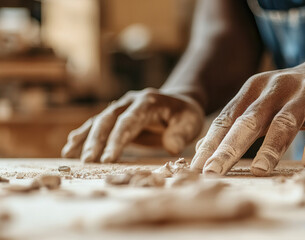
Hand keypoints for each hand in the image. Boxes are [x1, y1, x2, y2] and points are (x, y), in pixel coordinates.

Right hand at [62, 88, 203, 162]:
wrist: (179, 103)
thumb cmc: (185, 115)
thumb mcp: (191, 122)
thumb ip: (181, 133)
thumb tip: (171, 147)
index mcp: (148, 102)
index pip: (129, 121)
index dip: (118, 139)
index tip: (109, 159)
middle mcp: (130, 101)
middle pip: (108, 120)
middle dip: (97, 141)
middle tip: (88, 161)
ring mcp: (120, 107)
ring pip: (99, 121)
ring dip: (85, 138)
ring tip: (69, 155)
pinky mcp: (116, 116)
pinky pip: (97, 124)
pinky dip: (83, 135)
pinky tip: (70, 146)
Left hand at [191, 63, 304, 175]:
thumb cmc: (291, 99)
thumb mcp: (262, 106)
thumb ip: (236, 124)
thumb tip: (203, 148)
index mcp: (253, 90)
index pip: (227, 119)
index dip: (211, 143)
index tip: (196, 168)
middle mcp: (275, 89)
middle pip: (249, 121)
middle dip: (229, 148)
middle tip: (213, 172)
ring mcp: (303, 94)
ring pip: (284, 122)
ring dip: (270, 147)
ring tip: (258, 170)